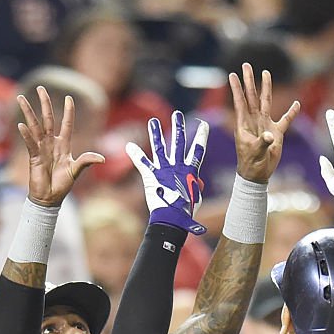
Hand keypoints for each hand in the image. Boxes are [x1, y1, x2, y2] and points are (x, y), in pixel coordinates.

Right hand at [17, 86, 104, 206]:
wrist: (50, 198)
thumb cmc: (62, 185)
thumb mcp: (76, 171)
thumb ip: (87, 161)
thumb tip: (102, 158)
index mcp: (63, 145)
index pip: (66, 124)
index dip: (68, 112)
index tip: (69, 98)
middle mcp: (51, 143)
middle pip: (47, 119)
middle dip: (44, 103)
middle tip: (40, 88)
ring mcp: (41, 148)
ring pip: (35, 126)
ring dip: (28, 112)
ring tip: (21, 98)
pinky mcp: (34, 157)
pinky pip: (30, 143)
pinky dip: (26, 135)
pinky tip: (21, 125)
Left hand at [126, 111, 208, 234]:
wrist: (173, 219)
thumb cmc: (186, 212)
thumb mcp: (195, 198)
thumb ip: (194, 187)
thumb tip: (195, 183)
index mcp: (190, 172)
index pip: (198, 151)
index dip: (201, 137)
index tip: (204, 124)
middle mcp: (177, 167)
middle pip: (179, 143)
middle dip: (178, 127)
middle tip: (177, 114)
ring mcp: (164, 170)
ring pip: (160, 148)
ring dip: (156, 134)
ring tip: (153, 121)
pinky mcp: (151, 176)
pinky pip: (142, 163)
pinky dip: (135, 154)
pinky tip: (129, 145)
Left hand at [229, 63, 300, 183]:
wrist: (258, 175)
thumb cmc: (252, 164)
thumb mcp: (255, 153)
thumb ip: (262, 142)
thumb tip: (269, 135)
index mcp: (244, 124)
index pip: (240, 102)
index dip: (236, 88)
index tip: (231, 74)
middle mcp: (254, 121)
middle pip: (252, 96)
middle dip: (249, 80)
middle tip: (246, 64)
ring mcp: (265, 125)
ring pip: (266, 102)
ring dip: (266, 88)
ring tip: (266, 73)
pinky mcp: (276, 133)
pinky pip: (285, 120)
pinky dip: (292, 113)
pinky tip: (297, 104)